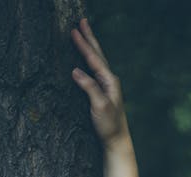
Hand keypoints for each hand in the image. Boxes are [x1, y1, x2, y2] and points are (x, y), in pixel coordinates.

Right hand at [71, 19, 128, 146]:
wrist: (117, 141)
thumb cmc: (109, 126)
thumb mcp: (99, 107)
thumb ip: (89, 87)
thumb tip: (75, 71)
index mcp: (110, 81)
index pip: (94, 59)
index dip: (83, 45)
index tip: (73, 31)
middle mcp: (110, 81)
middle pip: (97, 54)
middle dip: (89, 38)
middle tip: (82, 21)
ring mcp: (107, 86)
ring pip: (97, 61)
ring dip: (90, 47)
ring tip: (84, 34)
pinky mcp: (103, 93)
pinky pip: (94, 70)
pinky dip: (90, 61)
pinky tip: (87, 60)